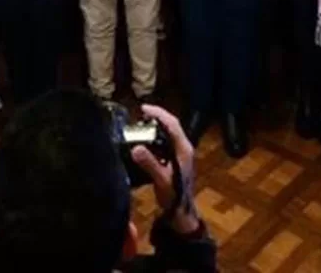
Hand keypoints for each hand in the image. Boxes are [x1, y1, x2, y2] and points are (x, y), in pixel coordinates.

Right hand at [131, 104, 199, 235]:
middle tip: (141, 113)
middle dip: (157, 116)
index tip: (143, 108)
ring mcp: (181, 154)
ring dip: (157, 125)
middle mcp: (184, 148)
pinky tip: (145, 140)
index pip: (172, 124)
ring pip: (170, 132)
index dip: (159, 114)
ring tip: (141, 123)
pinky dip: (156, 135)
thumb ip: (149, 164)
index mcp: (184, 149)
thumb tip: (136, 148)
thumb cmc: (174, 197)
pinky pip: (167, 141)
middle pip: (172, 125)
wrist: (181, 213)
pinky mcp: (176, 159)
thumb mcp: (161, 180)